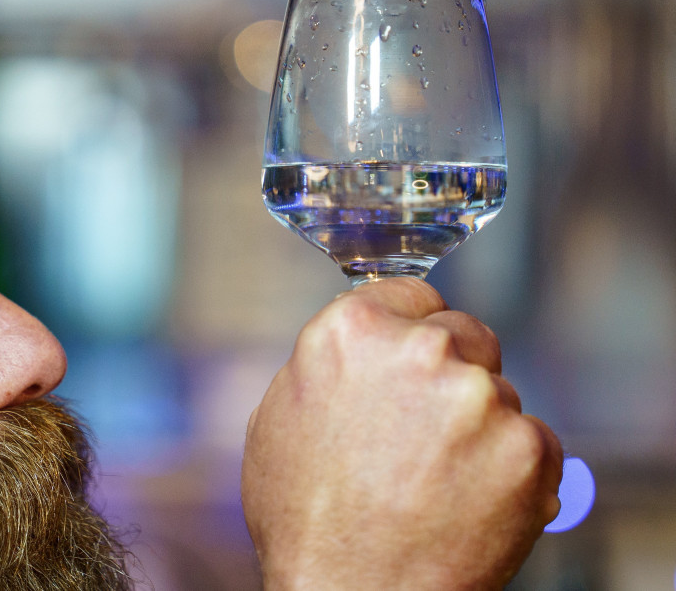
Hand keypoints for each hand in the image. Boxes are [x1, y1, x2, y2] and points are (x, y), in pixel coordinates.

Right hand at [241, 278, 562, 590]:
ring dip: (479, 425)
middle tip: (424, 431)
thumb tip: (358, 347)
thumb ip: (328, 363)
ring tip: (435, 481)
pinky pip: (533, 442)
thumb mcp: (278, 416)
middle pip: (464, 333)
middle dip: (451, 372)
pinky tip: (469, 500)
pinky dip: (513, 469)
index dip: (412, 329)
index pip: (413, 293)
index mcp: (352, 330)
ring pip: (498, 391)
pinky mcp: (526, 448)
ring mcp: (479, 398)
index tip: (413, 358)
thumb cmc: (304, 518)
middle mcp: (420, 349)